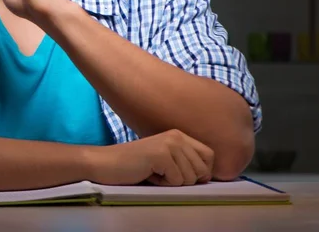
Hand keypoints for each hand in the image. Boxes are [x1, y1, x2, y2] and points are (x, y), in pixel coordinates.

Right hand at [89, 129, 214, 186]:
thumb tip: (208, 176)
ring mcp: (169, 143)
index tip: (182, 176)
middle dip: (186, 180)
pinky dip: (164, 184)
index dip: (202, 172)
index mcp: (179, 135)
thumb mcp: (166, 160)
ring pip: (191, 178)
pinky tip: (149, 174)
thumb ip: (185, 162)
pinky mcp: (161, 154)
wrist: (108, 163)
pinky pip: (177, 181)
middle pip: (203, 169)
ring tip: (155, 172)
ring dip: (173, 183)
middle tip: (163, 173)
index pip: (210, 156)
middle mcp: (177, 135)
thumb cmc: (137, 166)